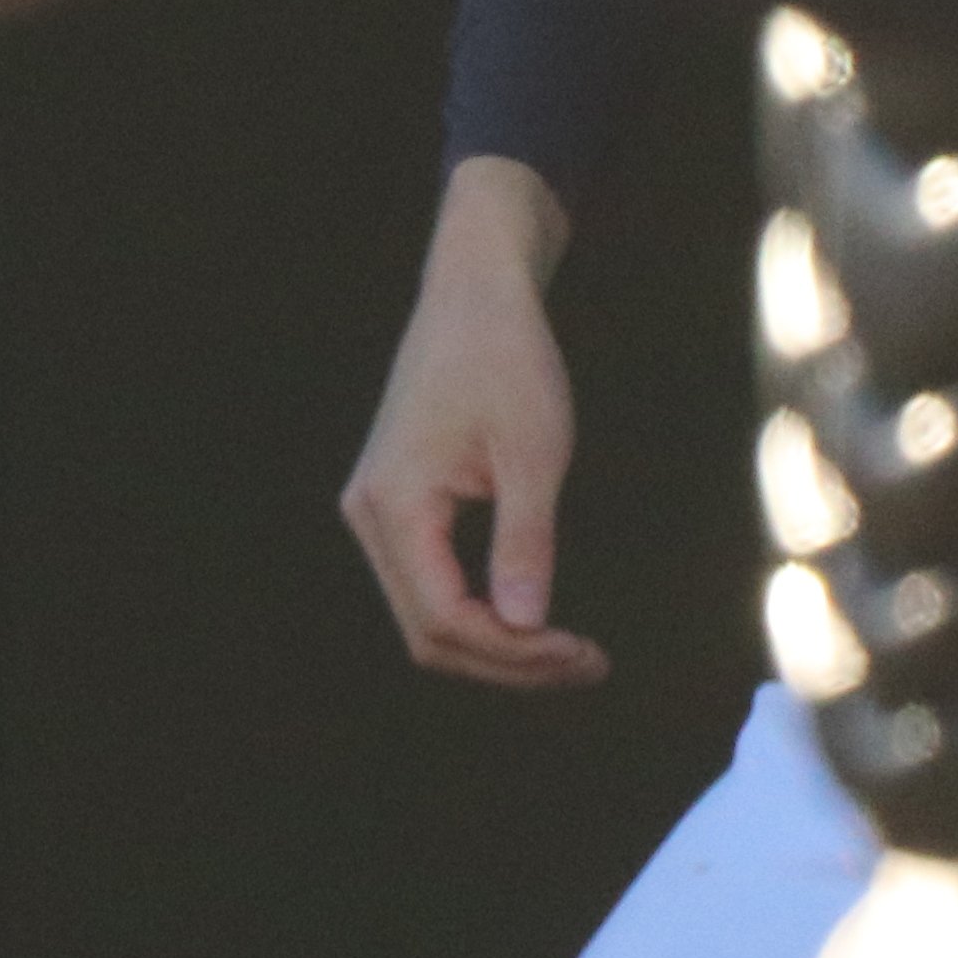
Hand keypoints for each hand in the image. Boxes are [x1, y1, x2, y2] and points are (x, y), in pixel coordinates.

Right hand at [343, 158, 606, 691]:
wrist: (472, 295)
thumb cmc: (506, 360)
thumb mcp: (533, 454)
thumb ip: (525, 543)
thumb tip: (526, 625)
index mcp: (394, 504)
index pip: (445, 617)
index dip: (515, 652)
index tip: (585, 652)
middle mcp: (369, 516)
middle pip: (427, 631)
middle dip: (507, 661)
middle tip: (588, 663)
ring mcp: (376, 511)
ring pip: (424, 615)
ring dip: (495, 643)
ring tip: (569, 649)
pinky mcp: (396, 503)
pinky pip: (428, 583)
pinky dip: (480, 612)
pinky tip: (531, 613)